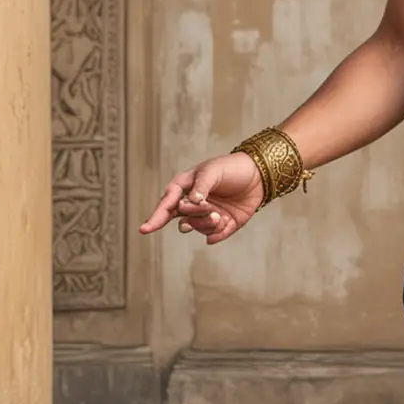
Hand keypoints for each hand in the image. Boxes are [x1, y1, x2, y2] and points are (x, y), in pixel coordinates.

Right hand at [138, 152, 265, 244]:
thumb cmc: (231, 168)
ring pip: (197, 229)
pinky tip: (227, 221)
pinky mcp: (222, 225)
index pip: (166, 205)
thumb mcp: (213, 170)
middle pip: (182, 219)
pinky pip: (214, 236)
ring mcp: (206, 216)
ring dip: (207, 224)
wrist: (258, 175)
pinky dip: (219, 232)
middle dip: (195, 217)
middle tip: (209, 208)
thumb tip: (191, 202)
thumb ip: (201, 185)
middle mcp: (192, 204)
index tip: (145, 229)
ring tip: (219, 215)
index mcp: (184, 188)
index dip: (155, 218)